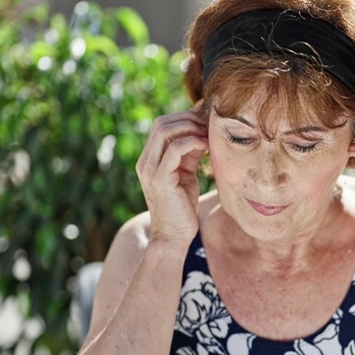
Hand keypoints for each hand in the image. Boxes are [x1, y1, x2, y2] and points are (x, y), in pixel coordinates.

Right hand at [135, 103, 208, 245]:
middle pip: (162, 123)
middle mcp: (145, 161)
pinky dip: (191, 142)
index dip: (185, 117)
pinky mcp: (159, 179)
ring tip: (208, 134)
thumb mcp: (187, 173)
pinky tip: (206, 146)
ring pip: (164, 131)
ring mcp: (150, 169)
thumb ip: (190, 153)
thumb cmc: (182, 208)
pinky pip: (174, 149)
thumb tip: (202, 131)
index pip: (162, 125)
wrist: (173, 237)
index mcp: (150, 159)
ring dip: (190, 127)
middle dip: (188, 118)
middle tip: (209, 125)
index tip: (206, 119)